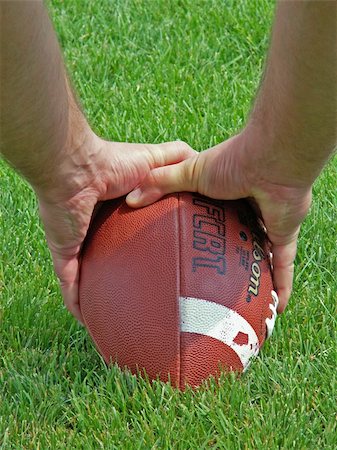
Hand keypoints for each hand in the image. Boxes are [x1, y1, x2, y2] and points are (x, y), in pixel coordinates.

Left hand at [37, 135, 194, 322]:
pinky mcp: (64, 252)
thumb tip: (204, 166)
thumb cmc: (114, 162)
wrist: (77, 167)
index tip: (163, 258)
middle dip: (119, 273)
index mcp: (115, 208)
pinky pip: (69, 285)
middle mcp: (94, 227)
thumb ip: (180, 160)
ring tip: (114, 313)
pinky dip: (76, 303)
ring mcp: (76, 242)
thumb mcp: (158, 158)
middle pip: (107, 255)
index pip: (129, 230)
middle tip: (142, 292)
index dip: (142, 243)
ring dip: (96, 294)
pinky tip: (89, 322)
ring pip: (86, 275)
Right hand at [126, 131, 312, 311]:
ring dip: (258, 273)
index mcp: (227, 193)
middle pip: (238, 237)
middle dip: (231, 255)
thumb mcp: (189, 171)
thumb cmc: (232, 161)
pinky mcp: (283, 234)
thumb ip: (159, 183)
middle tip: (217, 279)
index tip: (193, 246)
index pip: (213, 216)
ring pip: (262, 254)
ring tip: (246, 297)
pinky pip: (283, 265)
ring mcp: (267, 223)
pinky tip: (279, 307)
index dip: (204, 230)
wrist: (271, 160)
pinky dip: (283, 284)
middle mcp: (249, 210)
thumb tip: (129, 199)